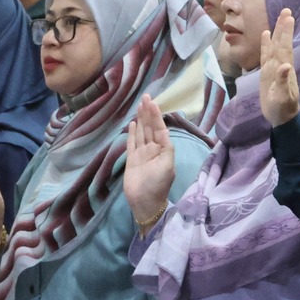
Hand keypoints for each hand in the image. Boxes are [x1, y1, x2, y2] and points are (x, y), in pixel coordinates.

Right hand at [124, 96, 175, 227]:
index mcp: (163, 149)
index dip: (156, 115)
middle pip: (150, 127)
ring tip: (140, 106)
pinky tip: (133, 123)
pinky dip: (133, 133)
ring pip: (141, 132)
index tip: (153, 102)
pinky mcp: (132, 159)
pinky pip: (132, 143)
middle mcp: (153, 149)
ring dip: (141, 119)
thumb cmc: (158, 184)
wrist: (145, 202)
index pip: (159, 128)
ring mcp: (142, 153)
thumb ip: (167, 147)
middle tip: (146, 97)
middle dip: (148, 113)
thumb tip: (165, 130)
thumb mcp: (167, 166)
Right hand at [259, 9, 299, 126]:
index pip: (285, 47)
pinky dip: (266, 44)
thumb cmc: (283, 109)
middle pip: (281, 43)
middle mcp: (279, 65)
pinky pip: (266, 54)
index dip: (286, 33)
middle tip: (286, 10)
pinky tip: (265, 34)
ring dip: (277, 32)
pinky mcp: (267, 72)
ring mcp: (273, 68)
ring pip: (275, 46)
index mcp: (284, 69)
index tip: (288, 17)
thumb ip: (284, 82)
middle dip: (283, 27)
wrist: (281, 118)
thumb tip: (285, 66)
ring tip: (280, 16)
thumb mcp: (283, 98)